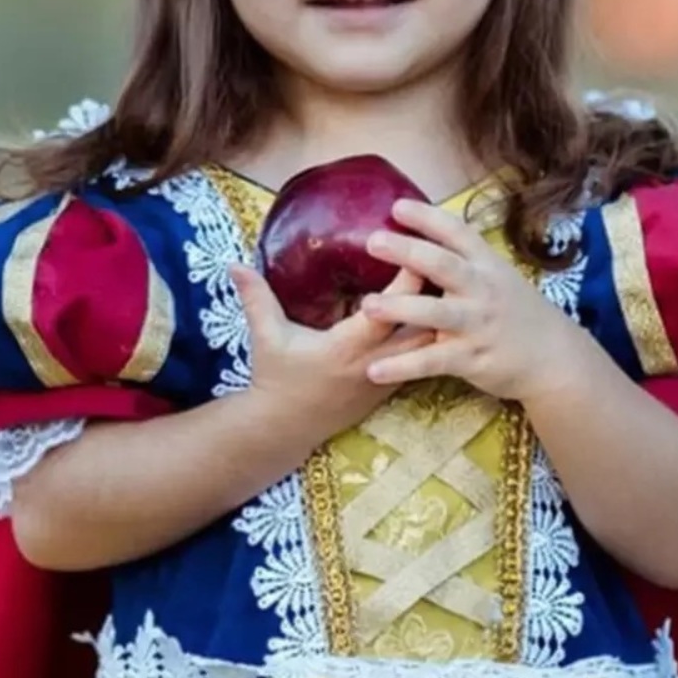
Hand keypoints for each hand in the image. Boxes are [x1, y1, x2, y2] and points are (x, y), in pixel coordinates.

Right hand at [232, 265, 432, 442]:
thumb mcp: (266, 337)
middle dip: (434, 295)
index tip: (416, 248)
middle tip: (440, 261)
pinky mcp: (390, 387)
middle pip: (422, 326)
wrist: (284, 429)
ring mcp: (386, 378)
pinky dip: (430, 335)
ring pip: (429, 345)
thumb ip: (256, 298)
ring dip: (437, 316)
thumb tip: (233, 263)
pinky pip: (421, 359)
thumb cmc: (276, 378)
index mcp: (346, 347)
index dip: (407, 279)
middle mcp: (373, 363)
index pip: (389, 310)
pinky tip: (435, 313)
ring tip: (444, 283)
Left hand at [360, 199, 577, 401]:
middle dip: (408, 251)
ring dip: (400, 308)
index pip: (457, 232)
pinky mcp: (472, 358)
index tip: (396, 206)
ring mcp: (477, 324)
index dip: (427, 217)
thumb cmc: (516, 312)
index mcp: (486, 264)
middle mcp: (482, 289)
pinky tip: (373, 369)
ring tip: (366, 306)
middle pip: (443, 265)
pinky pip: (432, 362)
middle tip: (372, 241)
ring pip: (435, 313)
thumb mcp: (498, 277)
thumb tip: (422, 234)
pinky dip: (402, 366)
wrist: (555, 358)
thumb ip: (464, 259)